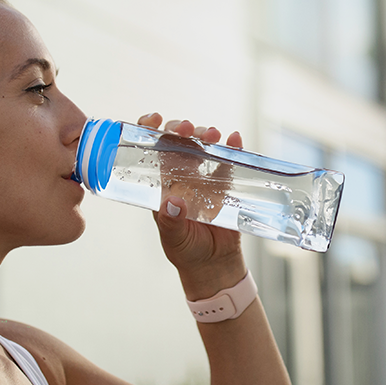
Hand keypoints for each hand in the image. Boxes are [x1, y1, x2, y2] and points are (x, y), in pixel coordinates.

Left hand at [137, 113, 246, 296]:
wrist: (213, 265)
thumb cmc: (186, 251)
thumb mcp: (174, 238)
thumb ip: (171, 221)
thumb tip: (172, 201)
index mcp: (161, 183)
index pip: (151, 150)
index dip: (149, 130)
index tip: (153, 119)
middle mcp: (181, 175)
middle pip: (178, 142)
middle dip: (181, 129)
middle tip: (188, 128)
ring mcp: (204, 177)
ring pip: (203, 146)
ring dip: (207, 136)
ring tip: (214, 135)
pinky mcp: (225, 184)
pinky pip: (229, 161)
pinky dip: (233, 148)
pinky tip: (236, 140)